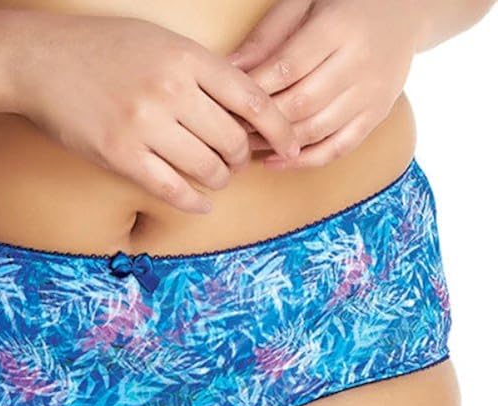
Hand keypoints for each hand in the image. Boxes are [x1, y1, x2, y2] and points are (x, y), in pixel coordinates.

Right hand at [0, 11, 299, 213]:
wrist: (40, 61)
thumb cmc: (102, 50)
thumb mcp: (159, 43)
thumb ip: (200, 71)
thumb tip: (244, 106)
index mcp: (187, 58)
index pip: (252, 99)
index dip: (278, 128)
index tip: (290, 143)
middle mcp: (171, 91)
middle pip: (232, 140)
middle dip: (242, 159)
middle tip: (237, 163)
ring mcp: (145, 125)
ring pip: (207, 169)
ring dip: (219, 181)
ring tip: (215, 179)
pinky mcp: (121, 156)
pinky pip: (172, 190)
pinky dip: (193, 203)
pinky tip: (200, 204)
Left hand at [227, 0, 421, 168]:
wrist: (407, 10)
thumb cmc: (345, 3)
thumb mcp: (305, 3)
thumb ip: (269, 34)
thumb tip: (230, 68)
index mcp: (339, 28)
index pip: (287, 69)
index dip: (254, 90)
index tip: (226, 101)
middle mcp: (360, 63)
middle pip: (300, 104)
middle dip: (261, 121)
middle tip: (230, 129)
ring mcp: (372, 93)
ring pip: (316, 130)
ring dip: (277, 144)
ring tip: (246, 145)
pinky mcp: (378, 115)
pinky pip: (339, 148)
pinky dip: (306, 161)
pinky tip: (277, 162)